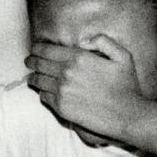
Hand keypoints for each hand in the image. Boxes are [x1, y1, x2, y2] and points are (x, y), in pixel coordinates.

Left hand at [25, 35, 149, 140]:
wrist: (127, 115)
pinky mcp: (61, 107)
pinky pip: (43, 96)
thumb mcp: (122, 55)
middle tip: (29, 61)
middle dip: (31, 61)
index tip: (35, 49)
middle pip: (38, 64)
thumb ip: (103, 41)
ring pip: (37, 80)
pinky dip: (42, 92)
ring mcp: (62, 91)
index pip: (46, 49)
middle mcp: (66, 73)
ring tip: (33, 76)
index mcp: (78, 58)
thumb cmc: (126, 86)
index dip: (37, 48)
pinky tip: (45, 90)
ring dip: (34, 76)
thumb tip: (83, 41)